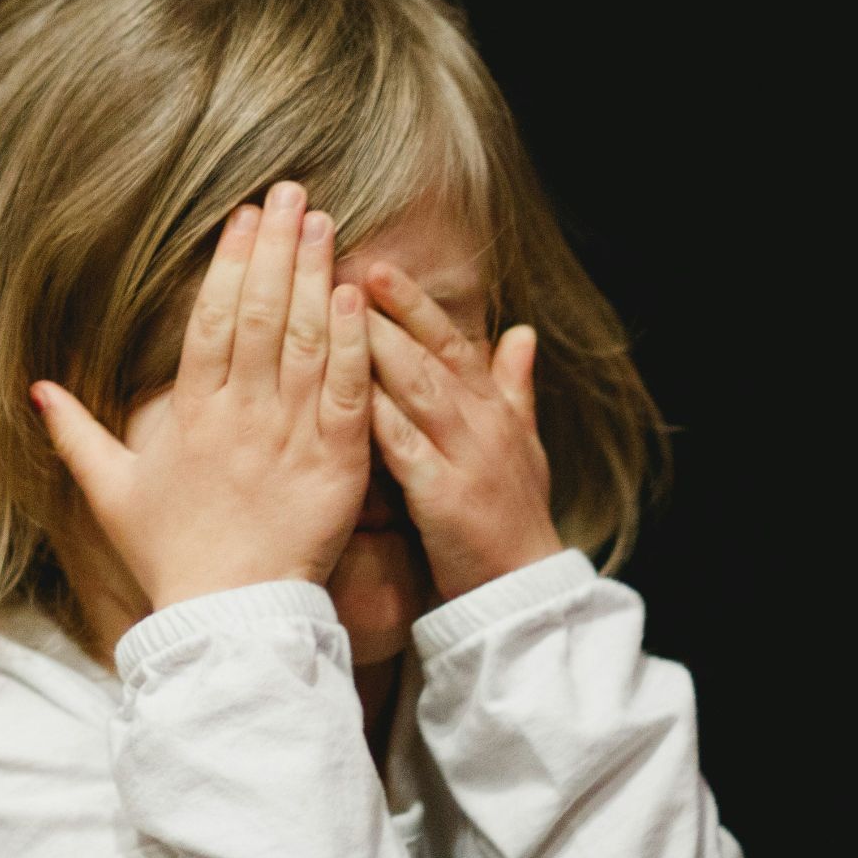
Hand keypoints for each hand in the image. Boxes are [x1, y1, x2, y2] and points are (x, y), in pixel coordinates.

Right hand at [30, 180, 373, 610]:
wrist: (228, 618)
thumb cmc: (171, 557)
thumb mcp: (112, 494)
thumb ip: (77, 435)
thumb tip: (37, 389)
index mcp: (190, 415)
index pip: (212, 321)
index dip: (229, 263)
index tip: (244, 216)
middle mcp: (240, 416)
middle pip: (261, 314)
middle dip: (277, 248)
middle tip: (294, 193)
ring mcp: (289, 437)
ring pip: (305, 341)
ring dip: (316, 276)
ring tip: (325, 224)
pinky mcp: (335, 464)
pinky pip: (346, 391)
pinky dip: (352, 342)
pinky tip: (356, 295)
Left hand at [361, 261, 562, 601]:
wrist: (523, 591)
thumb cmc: (514, 518)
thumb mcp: (524, 445)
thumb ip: (515, 386)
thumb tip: (523, 331)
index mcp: (493, 409)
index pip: (450, 341)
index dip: (413, 303)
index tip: (376, 266)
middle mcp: (482, 423)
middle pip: (429, 354)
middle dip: (385, 310)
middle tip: (340, 269)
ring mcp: (465, 457)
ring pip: (417, 388)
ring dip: (376, 347)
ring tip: (334, 312)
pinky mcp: (444, 496)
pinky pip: (404, 447)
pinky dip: (376, 417)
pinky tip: (342, 393)